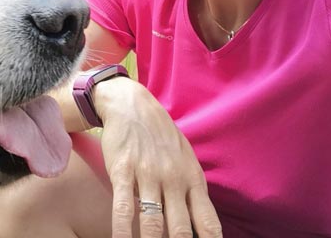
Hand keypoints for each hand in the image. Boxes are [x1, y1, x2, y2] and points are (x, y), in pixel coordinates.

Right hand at [94, 77, 221, 237]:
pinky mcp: (122, 171)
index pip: (208, 223)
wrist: (131, 105)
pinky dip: (123, 232)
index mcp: (192, 179)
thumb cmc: (161, 136)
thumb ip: (192, 192)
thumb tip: (201, 227)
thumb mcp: (185, 159)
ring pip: (153, 223)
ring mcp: (148, 175)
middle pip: (181, 230)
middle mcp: (173, 180)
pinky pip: (123, 208)